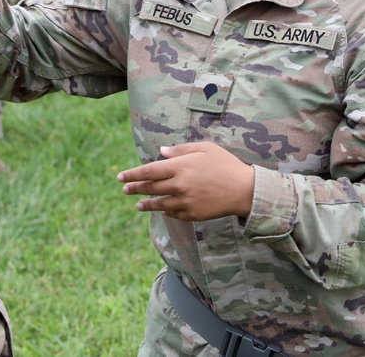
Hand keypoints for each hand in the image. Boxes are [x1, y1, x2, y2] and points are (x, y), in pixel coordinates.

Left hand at [116, 142, 254, 220]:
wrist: (245, 190)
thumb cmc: (225, 164)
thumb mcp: (204, 148)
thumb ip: (180, 150)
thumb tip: (160, 152)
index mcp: (180, 167)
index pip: (148, 171)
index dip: (132, 174)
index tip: (120, 177)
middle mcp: (179, 185)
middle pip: (150, 188)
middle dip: (134, 188)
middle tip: (124, 189)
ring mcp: (185, 202)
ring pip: (159, 204)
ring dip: (146, 203)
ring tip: (137, 204)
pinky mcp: (193, 214)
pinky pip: (174, 214)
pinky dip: (165, 211)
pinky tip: (161, 210)